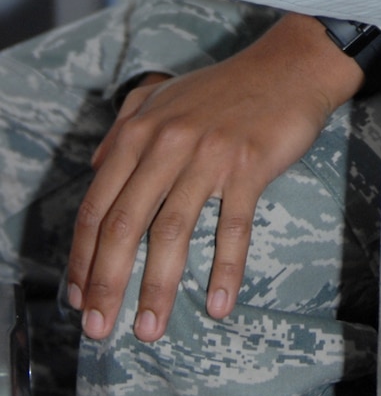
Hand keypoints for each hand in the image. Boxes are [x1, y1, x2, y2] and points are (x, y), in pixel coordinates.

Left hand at [67, 13, 362, 345]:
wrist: (289, 66)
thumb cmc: (226, 86)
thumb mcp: (165, 95)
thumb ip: (124, 125)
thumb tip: (94, 166)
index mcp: (140, 131)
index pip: (97, 205)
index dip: (81, 257)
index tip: (77, 298)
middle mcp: (167, 142)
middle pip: (125, 224)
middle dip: (107, 283)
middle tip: (98, 328)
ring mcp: (208, 154)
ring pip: (172, 231)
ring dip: (157, 287)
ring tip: (148, 329)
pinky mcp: (248, 165)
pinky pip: (233, 227)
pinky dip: (225, 269)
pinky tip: (219, 305)